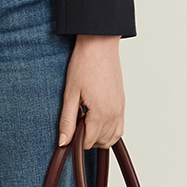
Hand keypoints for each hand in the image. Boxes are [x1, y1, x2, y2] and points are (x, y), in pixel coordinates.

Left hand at [58, 35, 124, 149]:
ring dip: (99, 136)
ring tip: (84, 121)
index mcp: (101, 113)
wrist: (99, 44)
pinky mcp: (122, 102)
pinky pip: (119, 126)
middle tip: (75, 122)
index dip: (76, 138)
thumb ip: (67, 121)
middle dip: (87, 138)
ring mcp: (121, 108)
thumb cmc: (84, 64)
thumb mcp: (70, 94)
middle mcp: (115, 113)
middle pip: (102, 141)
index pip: (89, 141)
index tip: (69, 126)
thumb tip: (63, 142)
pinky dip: (108, 129)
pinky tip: (95, 118)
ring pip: (113, 137)